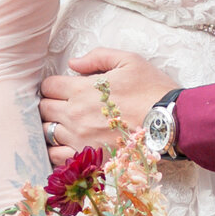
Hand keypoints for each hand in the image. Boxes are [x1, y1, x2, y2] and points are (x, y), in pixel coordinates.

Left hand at [38, 49, 173, 161]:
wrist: (171, 123)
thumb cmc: (152, 90)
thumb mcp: (129, 61)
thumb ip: (97, 57)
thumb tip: (73, 63)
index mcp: (81, 89)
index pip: (48, 86)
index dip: (54, 86)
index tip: (63, 89)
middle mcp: (75, 115)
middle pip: (43, 109)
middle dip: (51, 105)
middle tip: (65, 106)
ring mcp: (79, 138)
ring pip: (46, 132)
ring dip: (53, 127)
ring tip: (67, 126)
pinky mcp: (88, 158)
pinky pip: (56, 157)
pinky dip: (57, 151)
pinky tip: (68, 145)